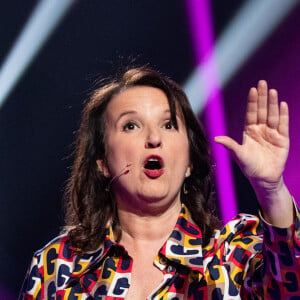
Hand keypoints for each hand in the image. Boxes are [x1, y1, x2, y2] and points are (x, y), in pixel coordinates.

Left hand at [215, 80, 292, 225]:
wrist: (263, 178)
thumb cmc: (249, 166)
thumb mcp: (238, 154)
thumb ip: (229, 145)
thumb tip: (215, 138)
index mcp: (249, 131)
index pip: (251, 113)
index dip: (252, 102)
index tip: (252, 89)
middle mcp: (261, 129)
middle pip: (262, 110)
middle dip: (262, 97)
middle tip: (262, 83)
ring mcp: (272, 133)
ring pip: (272, 115)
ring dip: (272, 103)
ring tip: (272, 91)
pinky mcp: (283, 139)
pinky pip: (283, 125)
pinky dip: (283, 115)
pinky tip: (283, 104)